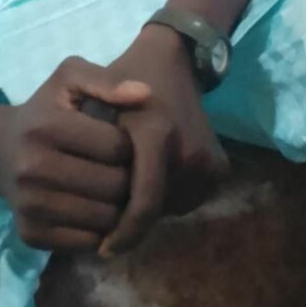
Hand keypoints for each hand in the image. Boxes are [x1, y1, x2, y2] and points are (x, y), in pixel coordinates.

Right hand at [0, 58, 149, 252]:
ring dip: (117, 208)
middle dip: (127, 179)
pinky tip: (92, 210)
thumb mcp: (68, 80)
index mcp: (46, 126)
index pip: (118, 147)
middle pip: (114, 186)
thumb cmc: (44, 111)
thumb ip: (106, 80)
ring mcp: (29, 205)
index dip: (128, 146)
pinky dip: (98, 231)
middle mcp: (32, 167)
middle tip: (120, 171)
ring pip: (106, 219)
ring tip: (109, 191)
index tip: (120, 144)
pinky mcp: (29, 233)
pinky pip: (88, 244)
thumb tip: (146, 95)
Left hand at [99, 26, 229, 255]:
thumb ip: (90, 151)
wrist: (173, 58)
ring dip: (150, 209)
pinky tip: (151, 179)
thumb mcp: (97, 103)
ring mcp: (209, 161)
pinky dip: (168, 197)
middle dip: (132, 222)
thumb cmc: (125, 78)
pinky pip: (188, 198)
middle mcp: (189, 153)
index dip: (123, 233)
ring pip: (172, 208)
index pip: (142, 205)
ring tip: (128, 191)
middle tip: (109, 225)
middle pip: (157, 211)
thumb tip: (85, 207)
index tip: (103, 248)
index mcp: (157, 137)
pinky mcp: (220, 168)